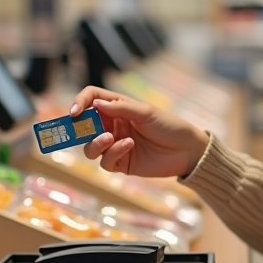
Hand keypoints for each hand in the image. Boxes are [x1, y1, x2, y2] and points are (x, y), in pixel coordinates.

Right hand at [69, 87, 208, 178]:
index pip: (91, 99)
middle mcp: (112, 125)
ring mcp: (115, 145)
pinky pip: (105, 161)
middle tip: (79, 130)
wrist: (187, 151)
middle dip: (78, 129)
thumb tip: (94, 104)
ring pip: (90, 147)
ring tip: (110, 138)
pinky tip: (129, 146)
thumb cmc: (169, 126)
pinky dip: (113, 153)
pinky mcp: (120, 163)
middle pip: (84, 126)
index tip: (75, 112)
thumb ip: (120, 108)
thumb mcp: (146, 112)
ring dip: (95, 143)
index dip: (80, 102)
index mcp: (117, 108)